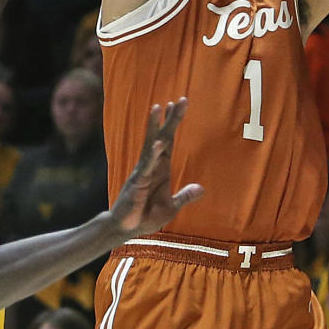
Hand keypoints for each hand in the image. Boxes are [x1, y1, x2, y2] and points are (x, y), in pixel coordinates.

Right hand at [110, 99, 202, 236]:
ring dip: (155, 126)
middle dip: (171, 119)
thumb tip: (201, 188)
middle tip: (180, 99)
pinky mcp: (138, 181)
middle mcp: (152, 164)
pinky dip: (153, 154)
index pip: (169, 141)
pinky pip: (147, 165)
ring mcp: (143, 170)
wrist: (127, 228)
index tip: (178, 104)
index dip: (174, 123)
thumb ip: (185, 196)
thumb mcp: (171, 207)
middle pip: (163, 136)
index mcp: (161, 168)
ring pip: (151, 144)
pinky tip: (158, 143)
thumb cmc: (146, 216)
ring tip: (159, 107)